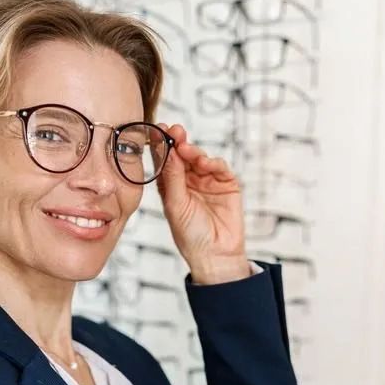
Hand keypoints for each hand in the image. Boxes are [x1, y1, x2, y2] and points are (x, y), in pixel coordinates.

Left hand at [155, 124, 249, 284]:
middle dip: (178, 142)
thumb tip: (169, 151)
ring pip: (200, 158)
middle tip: (174, 131)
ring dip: (194, 151)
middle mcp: (189, 181)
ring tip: (187, 149)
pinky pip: (219, 167)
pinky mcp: (227, 184)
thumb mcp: (176, 206)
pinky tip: (205, 163)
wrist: (215, 255)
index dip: (161, 145)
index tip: (157, 130)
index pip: (165, 161)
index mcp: (171, 187)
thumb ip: (173, 178)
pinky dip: (213, 162)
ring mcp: (208, 181)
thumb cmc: (191, 236)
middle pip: (182, 155)